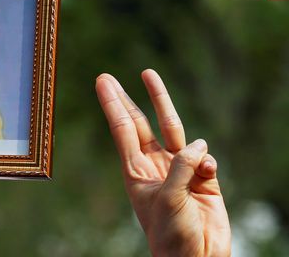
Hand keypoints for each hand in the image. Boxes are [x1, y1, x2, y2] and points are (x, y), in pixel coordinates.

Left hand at [95, 69, 230, 256]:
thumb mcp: (168, 198)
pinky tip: (206, 171)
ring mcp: (179, 170)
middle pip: (139, 123)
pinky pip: (205, 159)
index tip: (102, 82)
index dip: (113, 104)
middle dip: (126, 99)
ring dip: (161, 102)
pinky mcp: (204, 179)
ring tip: (148, 75)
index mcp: (136, 171)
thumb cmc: (172, 234)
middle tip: (109, 77)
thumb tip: (199, 145)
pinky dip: (206, 161)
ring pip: (172, 129)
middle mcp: (155, 165)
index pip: (122, 129)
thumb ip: (181, 167)